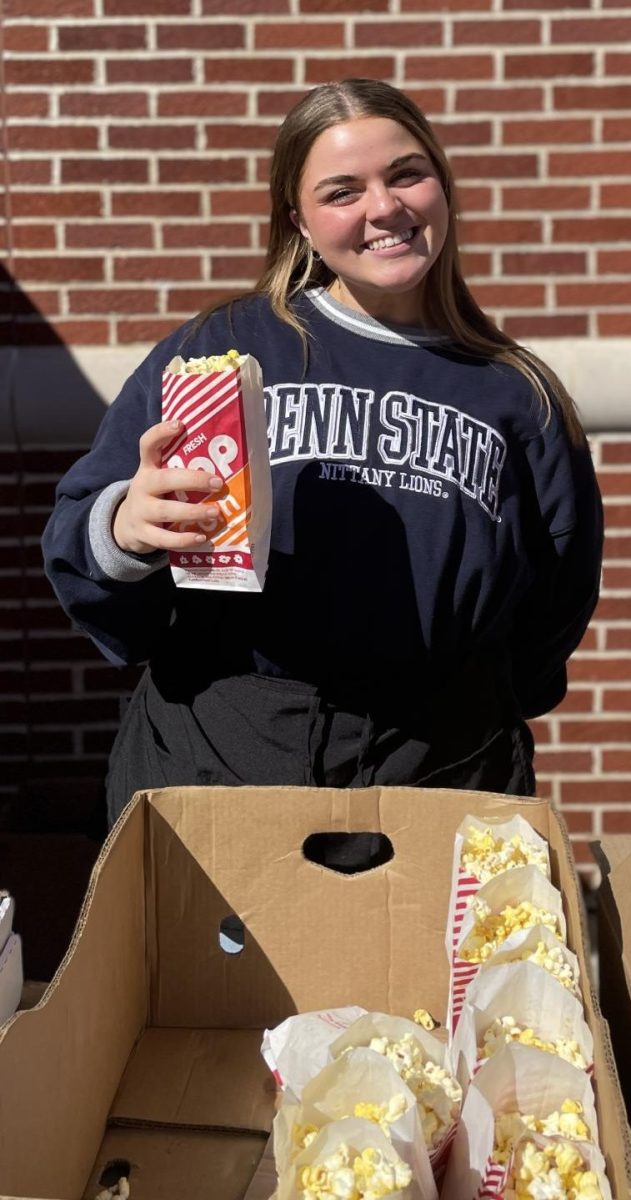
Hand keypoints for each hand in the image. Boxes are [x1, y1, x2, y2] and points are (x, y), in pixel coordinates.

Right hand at [112, 421, 223, 553]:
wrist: (125, 525)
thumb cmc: (155, 495)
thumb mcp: (159, 478)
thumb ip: (180, 470)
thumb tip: (224, 461)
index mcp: (147, 468)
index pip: (147, 444)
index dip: (160, 433)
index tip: (180, 424)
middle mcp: (142, 486)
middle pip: (164, 480)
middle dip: (192, 480)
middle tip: (217, 482)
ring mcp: (140, 511)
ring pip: (166, 511)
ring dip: (193, 512)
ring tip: (216, 512)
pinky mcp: (143, 534)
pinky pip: (164, 539)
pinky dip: (184, 539)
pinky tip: (202, 538)